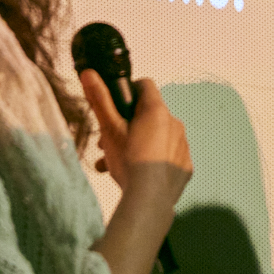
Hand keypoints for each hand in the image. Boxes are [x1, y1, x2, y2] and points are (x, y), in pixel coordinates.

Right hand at [83, 71, 192, 189]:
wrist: (149, 200)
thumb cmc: (129, 161)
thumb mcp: (110, 129)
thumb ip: (100, 100)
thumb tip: (89, 73)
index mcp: (157, 111)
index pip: (145, 86)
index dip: (129, 91)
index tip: (116, 105)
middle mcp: (175, 124)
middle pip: (148, 115)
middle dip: (125, 126)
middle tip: (106, 143)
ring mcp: (183, 146)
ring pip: (156, 138)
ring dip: (136, 145)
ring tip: (115, 163)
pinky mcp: (185, 166)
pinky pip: (168, 157)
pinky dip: (153, 161)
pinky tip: (137, 173)